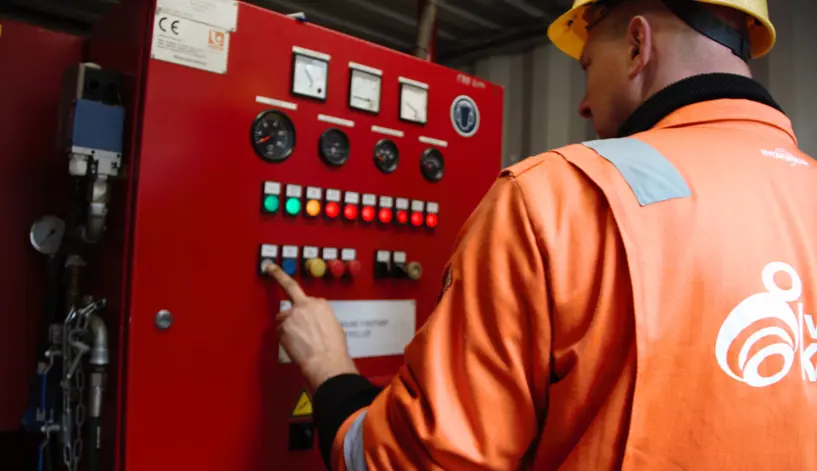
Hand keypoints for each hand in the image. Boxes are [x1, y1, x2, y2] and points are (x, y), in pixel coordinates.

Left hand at [264, 263, 357, 389]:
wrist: (326, 361)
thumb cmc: (333, 350)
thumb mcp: (334, 327)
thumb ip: (320, 318)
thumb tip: (314, 322)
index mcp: (321, 304)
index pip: (306, 297)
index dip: (301, 303)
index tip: (291, 286)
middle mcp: (307, 305)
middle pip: (290, 296)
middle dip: (279, 277)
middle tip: (271, 268)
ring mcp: (293, 314)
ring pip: (283, 317)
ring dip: (286, 326)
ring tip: (297, 341)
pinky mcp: (284, 325)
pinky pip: (279, 330)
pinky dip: (283, 337)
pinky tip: (293, 345)